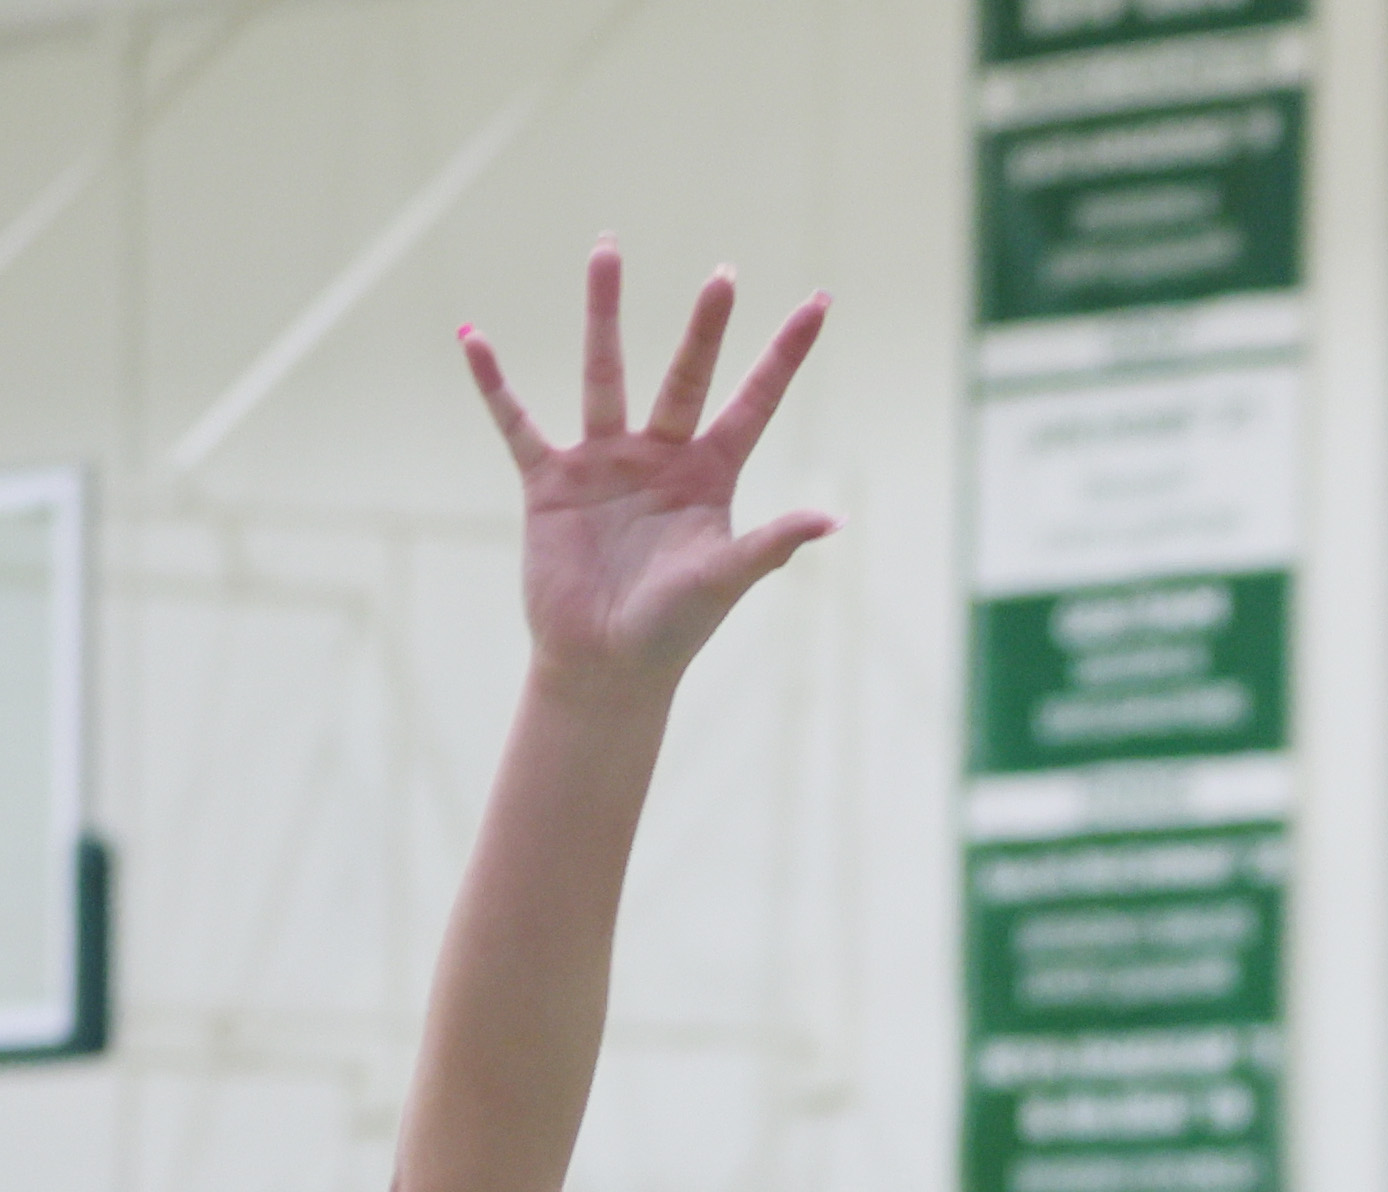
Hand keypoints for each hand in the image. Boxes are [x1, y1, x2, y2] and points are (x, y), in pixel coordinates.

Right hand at [464, 243, 836, 687]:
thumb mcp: (726, 579)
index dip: (786, 356)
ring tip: (606, 250)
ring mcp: (605, 463)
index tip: (820, 304)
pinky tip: (473, 337)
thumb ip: (772, 543)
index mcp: (712, 475)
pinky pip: (519, 424)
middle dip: (705, 327)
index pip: (756, 401)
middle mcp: (662, 457)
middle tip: (724, 275)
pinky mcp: (551, 482)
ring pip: (606, 375)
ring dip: (605, 315)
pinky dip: (494, 384)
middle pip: (686, 375)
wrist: (606, 665)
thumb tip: (833, 520)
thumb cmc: (674, 628)